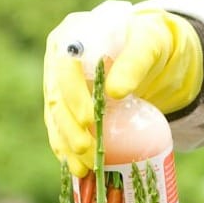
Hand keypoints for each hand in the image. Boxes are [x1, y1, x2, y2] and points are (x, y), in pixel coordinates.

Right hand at [43, 6, 203, 175]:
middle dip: (69, 127)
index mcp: (72, 34)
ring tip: (82, 168)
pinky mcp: (65, 103)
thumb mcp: (149, 45)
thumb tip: (115, 92)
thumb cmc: (148, 42)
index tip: (90, 118)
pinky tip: (75, 167)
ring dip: (66, 144)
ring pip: (54, 116)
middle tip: (87, 149)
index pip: (64, 67)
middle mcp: (59, 58)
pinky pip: (59, 128)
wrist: (148, 52)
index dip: (73, 95)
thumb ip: (134, 63)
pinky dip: (66, 148)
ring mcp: (58, 82)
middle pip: (56, 96)